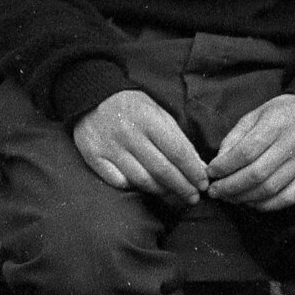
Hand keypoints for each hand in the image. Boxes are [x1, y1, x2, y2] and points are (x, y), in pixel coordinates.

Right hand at [71, 87, 207, 204]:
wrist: (90, 97)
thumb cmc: (131, 106)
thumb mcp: (157, 112)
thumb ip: (178, 138)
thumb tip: (199, 166)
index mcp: (147, 118)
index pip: (177, 152)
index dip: (193, 171)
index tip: (203, 183)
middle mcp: (128, 134)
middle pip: (162, 170)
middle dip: (183, 187)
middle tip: (194, 197)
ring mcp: (109, 147)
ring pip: (142, 180)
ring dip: (163, 191)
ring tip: (174, 194)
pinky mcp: (94, 157)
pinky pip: (119, 182)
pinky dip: (135, 188)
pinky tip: (146, 188)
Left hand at [201, 91, 294, 210]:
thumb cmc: (283, 113)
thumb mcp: (256, 114)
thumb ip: (235, 137)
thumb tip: (218, 162)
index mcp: (275, 125)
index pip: (245, 152)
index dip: (224, 166)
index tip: (210, 173)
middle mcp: (292, 145)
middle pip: (256, 174)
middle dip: (230, 187)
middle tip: (215, 191)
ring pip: (270, 189)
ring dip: (245, 198)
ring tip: (229, 198)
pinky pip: (288, 198)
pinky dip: (267, 205)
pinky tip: (253, 203)